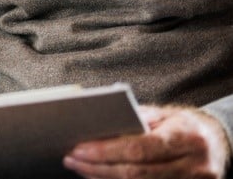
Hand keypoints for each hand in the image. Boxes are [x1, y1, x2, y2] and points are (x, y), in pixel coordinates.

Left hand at [64, 105, 230, 178]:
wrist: (217, 142)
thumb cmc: (182, 125)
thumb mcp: (165, 115)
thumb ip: (137, 120)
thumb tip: (97, 124)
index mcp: (187, 138)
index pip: (139, 148)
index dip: (106, 151)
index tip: (78, 148)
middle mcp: (195, 166)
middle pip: (136, 173)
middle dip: (98, 167)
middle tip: (71, 159)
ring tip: (80, 168)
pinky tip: (100, 177)